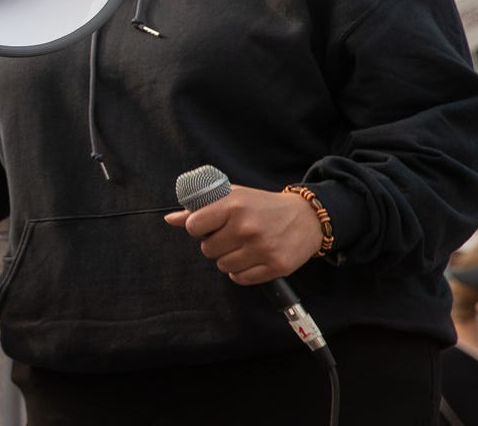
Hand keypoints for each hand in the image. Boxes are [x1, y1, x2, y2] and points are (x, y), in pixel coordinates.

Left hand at [164, 185, 320, 284]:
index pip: (194, 226)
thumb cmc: (262, 206)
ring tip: (243, 246)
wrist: (306, 218)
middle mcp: (247, 227)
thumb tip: (171, 219)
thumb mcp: (233, 197)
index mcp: (234, 205)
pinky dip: (241, 272)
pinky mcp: (276, 266)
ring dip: (228, 259)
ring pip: (222, 266)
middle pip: (207, 249)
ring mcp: (262, 248)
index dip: (198, 228)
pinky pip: (240, 279)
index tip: (208, 226)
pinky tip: (251, 258)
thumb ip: (201, 208)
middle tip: (231, 235)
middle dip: (215, 244)